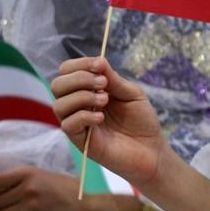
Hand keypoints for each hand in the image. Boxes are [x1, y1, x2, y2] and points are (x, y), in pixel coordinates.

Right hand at [52, 56, 167, 189]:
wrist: (152, 150)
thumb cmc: (142, 121)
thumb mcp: (131, 93)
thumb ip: (114, 79)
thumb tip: (99, 60)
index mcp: (89, 90)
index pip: (68, 71)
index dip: (80, 64)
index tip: (99, 65)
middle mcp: (79, 105)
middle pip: (57, 84)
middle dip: (78, 78)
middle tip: (102, 84)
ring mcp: (78, 123)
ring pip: (58, 104)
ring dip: (81, 96)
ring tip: (105, 100)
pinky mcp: (80, 141)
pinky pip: (67, 125)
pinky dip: (83, 116)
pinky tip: (101, 118)